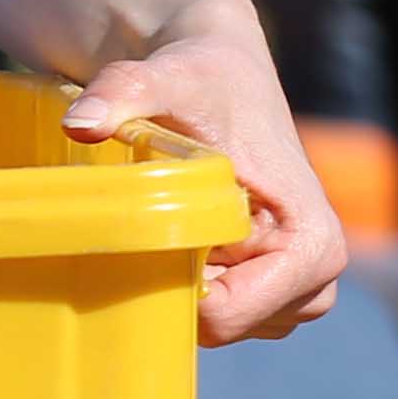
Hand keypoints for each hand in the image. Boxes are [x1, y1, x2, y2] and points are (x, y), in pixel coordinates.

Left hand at [57, 0, 346, 344]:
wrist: (215, 72)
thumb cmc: (197, 78)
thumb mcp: (158, 78)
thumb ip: (120, 94)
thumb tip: (79, 123)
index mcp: (311, 241)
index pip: (229, 313)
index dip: (174, 288)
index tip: (146, 236)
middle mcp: (318, 275)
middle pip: (223, 325)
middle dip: (174, 286)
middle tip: (150, 223)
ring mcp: (297, 289)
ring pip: (218, 325)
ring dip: (179, 283)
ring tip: (167, 219)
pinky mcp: (274, 289)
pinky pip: (220, 314)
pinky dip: (188, 284)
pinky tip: (172, 235)